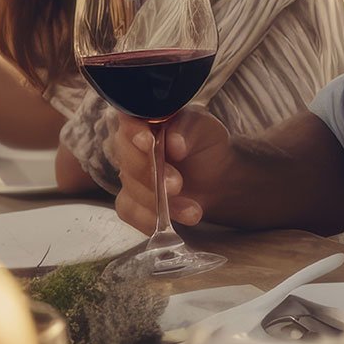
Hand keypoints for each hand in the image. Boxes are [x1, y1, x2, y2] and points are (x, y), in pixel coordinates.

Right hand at [110, 107, 233, 234]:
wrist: (216, 175)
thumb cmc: (205, 144)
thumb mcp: (204, 128)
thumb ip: (189, 129)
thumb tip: (173, 143)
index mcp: (146, 121)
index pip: (129, 122)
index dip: (134, 132)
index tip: (148, 142)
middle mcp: (131, 146)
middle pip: (127, 159)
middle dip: (152, 175)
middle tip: (176, 185)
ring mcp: (129, 175)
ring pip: (130, 189)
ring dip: (159, 203)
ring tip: (191, 210)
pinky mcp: (132, 200)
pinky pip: (129, 211)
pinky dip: (149, 220)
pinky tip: (170, 222)